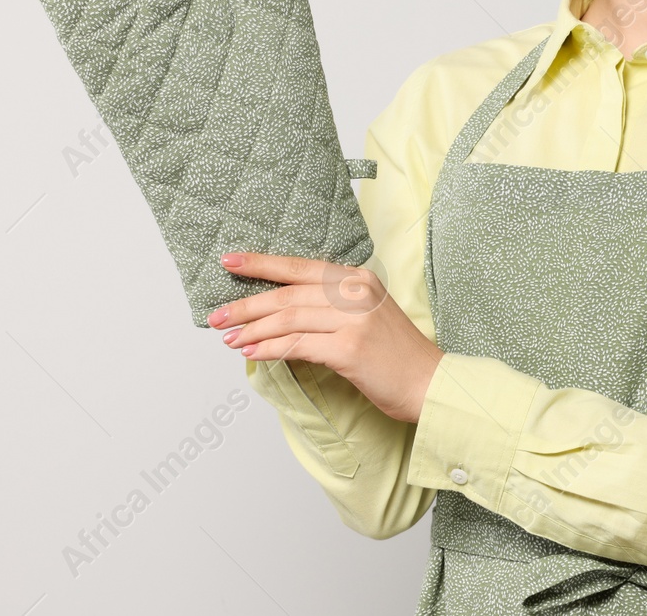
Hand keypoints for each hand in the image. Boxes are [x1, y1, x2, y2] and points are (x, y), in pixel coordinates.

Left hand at [208, 252, 443, 423]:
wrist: (430, 383)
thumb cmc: (395, 356)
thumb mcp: (366, 317)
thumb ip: (331, 308)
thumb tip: (279, 314)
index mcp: (358, 279)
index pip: (300, 267)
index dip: (261, 263)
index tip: (229, 261)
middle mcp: (356, 292)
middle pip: (287, 293)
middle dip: (246, 304)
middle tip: (216, 316)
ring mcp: (354, 319)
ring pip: (288, 318)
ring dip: (252, 330)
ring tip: (228, 339)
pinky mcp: (349, 349)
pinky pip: (297, 345)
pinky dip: (269, 349)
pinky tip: (251, 354)